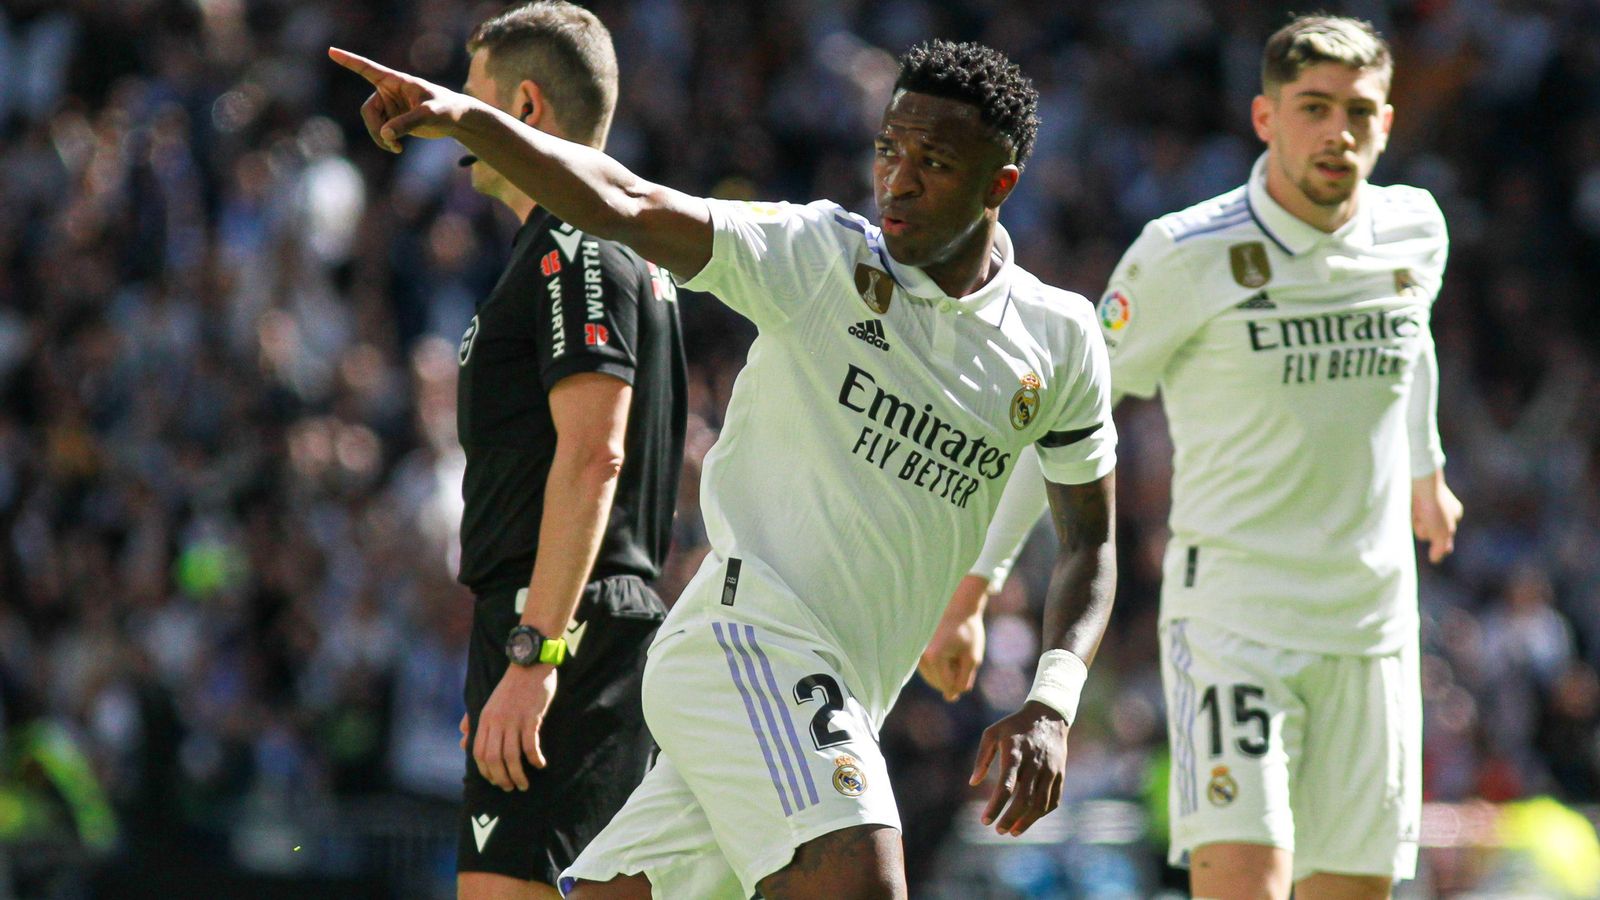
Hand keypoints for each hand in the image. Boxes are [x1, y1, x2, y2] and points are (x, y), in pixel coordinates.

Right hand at [328, 47, 478, 152]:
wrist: (455, 119)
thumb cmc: (446, 109)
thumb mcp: (429, 114)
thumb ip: (408, 123)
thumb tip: (386, 134)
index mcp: (395, 80)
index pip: (368, 69)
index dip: (349, 61)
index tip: (331, 51)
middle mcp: (388, 92)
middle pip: (368, 111)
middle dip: (375, 128)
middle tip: (390, 141)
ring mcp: (389, 107)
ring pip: (372, 124)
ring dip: (380, 138)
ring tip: (396, 147)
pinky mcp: (393, 120)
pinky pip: (380, 132)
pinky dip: (385, 142)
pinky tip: (397, 148)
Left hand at [472, 663, 556, 790]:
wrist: (530, 663)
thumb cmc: (511, 685)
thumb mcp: (488, 702)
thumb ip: (474, 721)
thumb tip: (462, 739)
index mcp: (485, 719)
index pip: (479, 753)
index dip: (486, 772)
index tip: (496, 781)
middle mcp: (496, 721)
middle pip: (493, 759)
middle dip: (501, 778)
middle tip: (510, 788)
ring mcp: (513, 719)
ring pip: (511, 756)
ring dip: (518, 775)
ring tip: (524, 784)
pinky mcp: (531, 717)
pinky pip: (530, 745)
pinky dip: (535, 759)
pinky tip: (540, 765)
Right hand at [918, 608, 984, 700]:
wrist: (959, 607)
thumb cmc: (968, 631)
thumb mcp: (972, 658)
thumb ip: (963, 680)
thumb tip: (950, 697)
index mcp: (934, 658)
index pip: (947, 685)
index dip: (961, 681)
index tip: (968, 664)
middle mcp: (921, 657)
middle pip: (938, 683)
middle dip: (953, 677)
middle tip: (962, 657)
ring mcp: (917, 654)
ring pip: (933, 678)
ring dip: (946, 673)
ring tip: (956, 653)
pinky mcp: (918, 652)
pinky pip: (929, 670)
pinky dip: (940, 668)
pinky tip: (949, 653)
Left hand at [969, 700, 1068, 834]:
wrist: (1048, 717)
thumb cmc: (1014, 726)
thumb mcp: (992, 733)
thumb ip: (982, 758)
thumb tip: (973, 783)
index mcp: (1015, 753)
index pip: (1006, 786)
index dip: (995, 806)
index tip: (985, 821)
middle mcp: (1034, 764)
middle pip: (1024, 799)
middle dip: (1010, 819)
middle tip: (999, 831)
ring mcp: (1050, 771)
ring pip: (1040, 804)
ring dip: (1027, 821)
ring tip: (1013, 832)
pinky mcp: (1060, 775)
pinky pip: (1053, 800)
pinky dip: (1041, 813)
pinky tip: (1029, 820)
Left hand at [1411, 469, 1462, 563]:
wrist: (1419, 479)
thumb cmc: (1433, 505)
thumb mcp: (1441, 530)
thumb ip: (1440, 547)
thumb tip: (1435, 559)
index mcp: (1454, 513)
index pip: (1444, 536)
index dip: (1436, 537)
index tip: (1433, 529)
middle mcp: (1441, 508)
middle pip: (1428, 531)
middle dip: (1423, 528)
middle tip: (1424, 517)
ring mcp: (1426, 502)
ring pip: (1416, 522)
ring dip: (1415, 520)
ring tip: (1415, 510)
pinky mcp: (1412, 497)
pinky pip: (1407, 513)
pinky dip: (1407, 513)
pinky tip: (1408, 506)